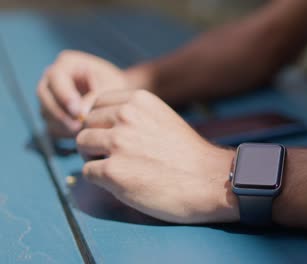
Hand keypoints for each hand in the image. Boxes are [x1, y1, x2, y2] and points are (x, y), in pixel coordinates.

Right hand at [37, 50, 132, 136]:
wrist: (118, 95)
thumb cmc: (115, 85)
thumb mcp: (110, 86)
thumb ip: (95, 97)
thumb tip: (80, 115)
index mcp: (67, 63)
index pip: (56, 77)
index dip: (64, 95)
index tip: (77, 111)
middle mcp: (53, 77)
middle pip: (44, 94)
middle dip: (59, 112)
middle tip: (77, 127)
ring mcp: (50, 95)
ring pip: (45, 111)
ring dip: (61, 125)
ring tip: (81, 133)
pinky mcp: (52, 112)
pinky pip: (50, 124)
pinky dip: (62, 132)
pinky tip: (79, 136)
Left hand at [76, 89, 238, 223]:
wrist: (210, 181)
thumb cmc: (188, 155)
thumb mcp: (163, 119)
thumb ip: (135, 116)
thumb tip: (101, 123)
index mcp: (139, 100)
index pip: (97, 103)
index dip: (102, 121)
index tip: (115, 136)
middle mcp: (126, 116)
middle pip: (87, 123)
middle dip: (96, 139)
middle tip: (115, 156)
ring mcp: (118, 143)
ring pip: (82, 144)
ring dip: (94, 158)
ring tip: (116, 169)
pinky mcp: (113, 172)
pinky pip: (87, 172)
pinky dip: (99, 179)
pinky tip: (121, 183)